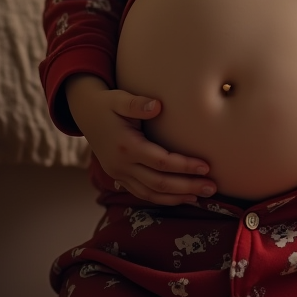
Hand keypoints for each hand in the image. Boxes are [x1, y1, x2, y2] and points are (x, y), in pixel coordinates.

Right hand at [64, 75, 215, 205]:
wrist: (84, 113)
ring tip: (201, 197)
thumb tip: (157, 106)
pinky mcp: (119, 177)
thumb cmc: (107, 103)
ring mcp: (119, 174)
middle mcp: (121, 165)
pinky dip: (162, 198)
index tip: (206, 167)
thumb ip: (136, 103)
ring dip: (177, 197)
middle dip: (187, 187)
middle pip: (159, 183)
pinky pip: (142, 193)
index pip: (161, 162)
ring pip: (151, 193)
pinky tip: (180, 198)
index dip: (184, 166)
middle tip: (212, 187)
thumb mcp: (119, 98)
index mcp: (126, 146)